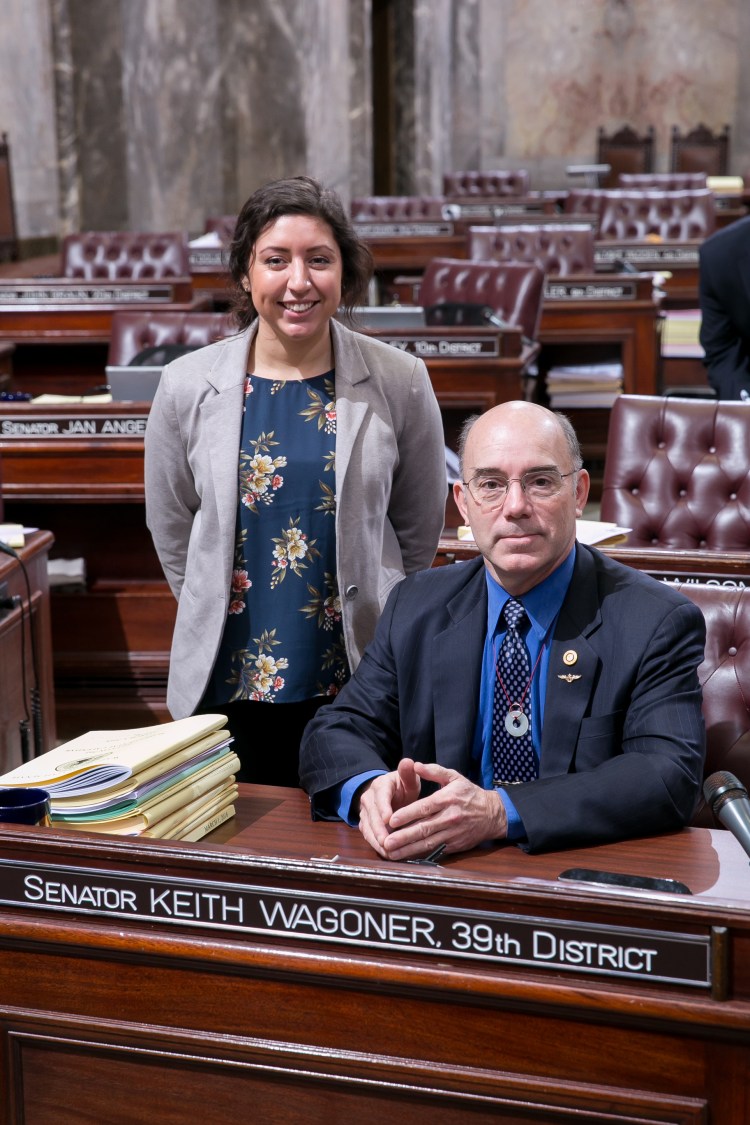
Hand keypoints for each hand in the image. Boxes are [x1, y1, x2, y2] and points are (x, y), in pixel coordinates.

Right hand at [358, 758, 421, 857]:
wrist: (391, 792)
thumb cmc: (402, 785)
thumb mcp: (408, 778)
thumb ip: (408, 772)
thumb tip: (408, 762)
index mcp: (380, 785)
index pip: (380, 796)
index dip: (383, 808)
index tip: (389, 819)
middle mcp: (368, 799)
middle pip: (372, 816)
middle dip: (379, 830)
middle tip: (387, 842)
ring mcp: (365, 812)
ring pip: (367, 828)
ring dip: (376, 840)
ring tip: (387, 852)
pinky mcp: (366, 823)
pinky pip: (368, 835)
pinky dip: (376, 845)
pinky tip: (386, 854)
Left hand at [359, 759, 507, 860]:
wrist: (492, 814)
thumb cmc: (470, 794)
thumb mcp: (454, 777)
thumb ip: (434, 771)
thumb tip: (414, 765)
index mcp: (447, 799)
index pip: (424, 808)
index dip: (407, 815)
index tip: (391, 820)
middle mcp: (449, 818)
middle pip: (423, 829)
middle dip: (403, 837)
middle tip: (386, 842)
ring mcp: (452, 834)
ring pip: (427, 844)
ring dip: (408, 850)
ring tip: (391, 853)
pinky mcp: (454, 845)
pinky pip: (435, 851)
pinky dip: (420, 855)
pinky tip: (407, 858)